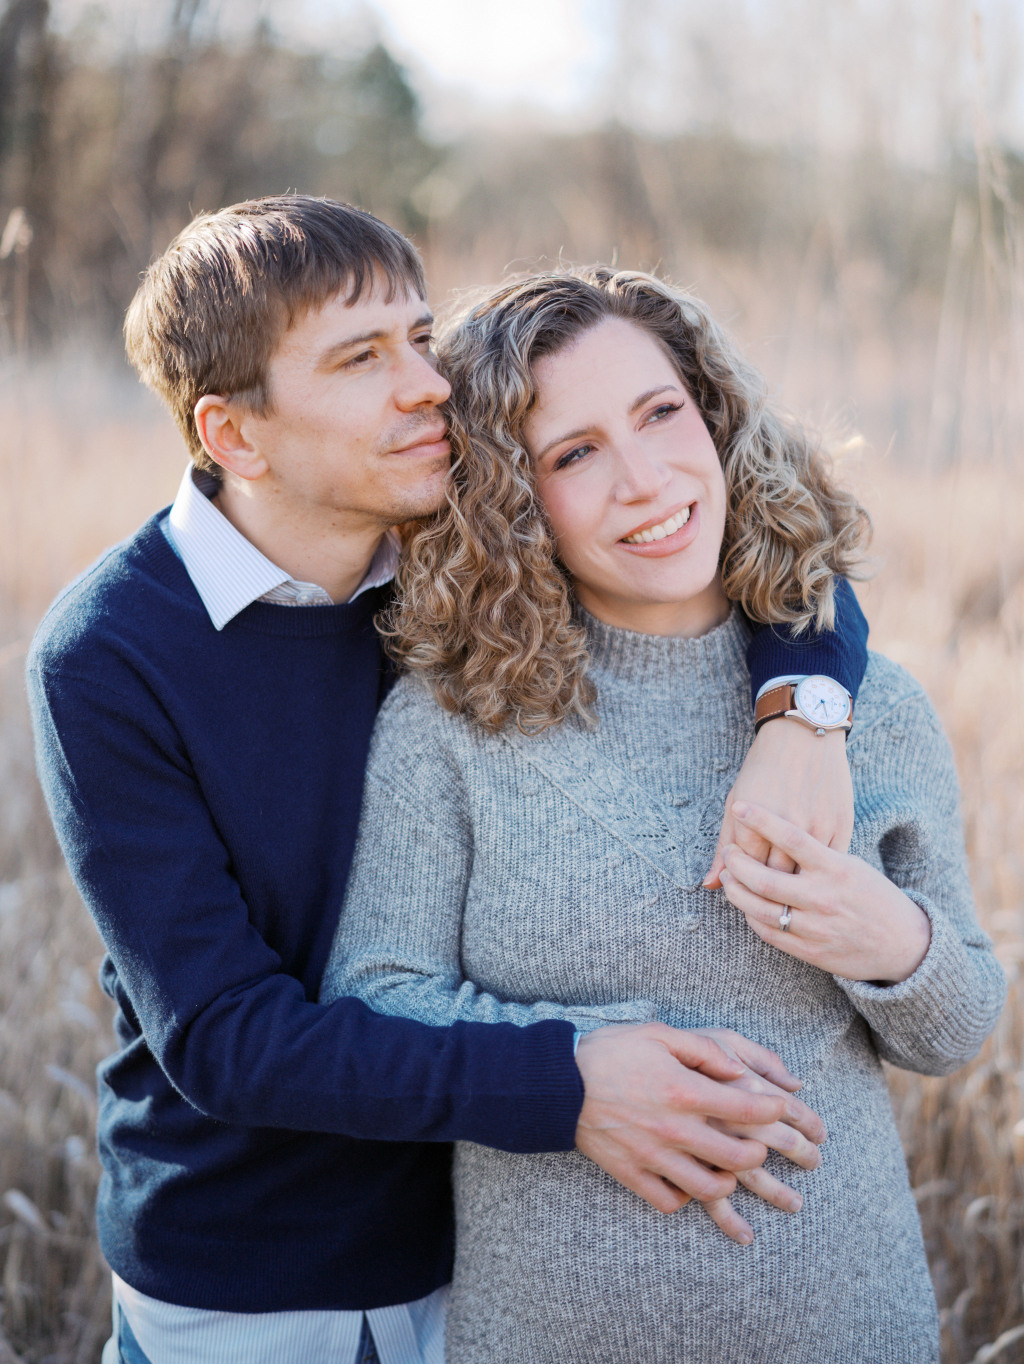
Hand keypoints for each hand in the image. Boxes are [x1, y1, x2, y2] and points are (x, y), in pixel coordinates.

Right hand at [574, 1022, 794, 1243]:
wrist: (557, 1083)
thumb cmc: (610, 1052)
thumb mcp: (659, 1033)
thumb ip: (705, 1050)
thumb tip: (740, 1071)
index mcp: (684, 1091)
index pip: (747, 1109)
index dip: (774, 1110)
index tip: (780, 1107)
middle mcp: (674, 1129)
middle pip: (737, 1158)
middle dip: (757, 1153)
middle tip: (756, 1144)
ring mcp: (653, 1156)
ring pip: (708, 1188)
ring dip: (726, 1182)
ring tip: (727, 1170)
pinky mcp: (631, 1174)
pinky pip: (669, 1201)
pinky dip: (683, 1197)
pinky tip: (685, 1181)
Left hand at [705, 720, 852, 887]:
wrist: (805, 736)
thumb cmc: (763, 768)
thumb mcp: (735, 802)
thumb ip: (724, 846)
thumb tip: (709, 885)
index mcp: (756, 822)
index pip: (746, 872)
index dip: (741, 884)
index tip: (741, 886)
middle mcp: (788, 827)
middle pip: (775, 880)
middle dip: (765, 893)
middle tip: (761, 895)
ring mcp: (818, 829)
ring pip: (804, 877)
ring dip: (792, 892)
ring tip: (783, 895)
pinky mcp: (841, 827)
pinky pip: (828, 866)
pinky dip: (818, 877)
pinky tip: (809, 880)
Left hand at [719, 801, 931, 982]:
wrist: (904, 943)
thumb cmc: (872, 895)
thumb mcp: (851, 866)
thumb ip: (814, 855)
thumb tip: (776, 833)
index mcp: (836, 868)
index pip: (791, 837)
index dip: (760, 820)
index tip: (740, 806)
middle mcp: (824, 897)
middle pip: (765, 878)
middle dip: (737, 863)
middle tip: (729, 852)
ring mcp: (816, 927)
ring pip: (760, 909)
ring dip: (736, 892)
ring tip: (728, 877)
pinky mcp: (811, 951)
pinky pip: (769, 933)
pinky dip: (751, 916)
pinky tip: (745, 903)